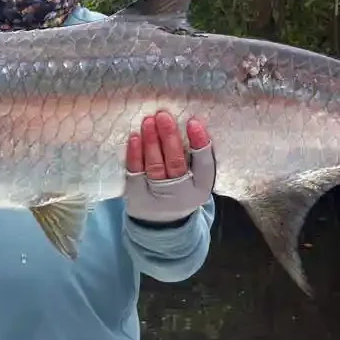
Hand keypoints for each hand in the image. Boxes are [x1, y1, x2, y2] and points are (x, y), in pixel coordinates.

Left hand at [123, 110, 215, 224]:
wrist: (162, 223)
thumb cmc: (182, 190)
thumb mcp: (196, 180)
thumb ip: (195, 157)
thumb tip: (188, 123)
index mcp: (201, 187)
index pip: (204, 164)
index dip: (200, 143)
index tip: (193, 122)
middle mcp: (181, 193)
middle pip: (176, 163)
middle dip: (169, 137)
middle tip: (164, 116)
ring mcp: (158, 195)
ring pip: (155, 166)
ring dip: (151, 142)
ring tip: (149, 121)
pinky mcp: (137, 194)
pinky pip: (135, 172)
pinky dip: (135, 154)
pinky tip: (135, 137)